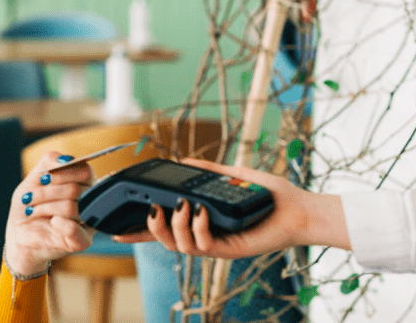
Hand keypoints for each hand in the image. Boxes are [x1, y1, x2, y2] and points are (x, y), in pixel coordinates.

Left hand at [3, 151, 94, 275]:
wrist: (19, 234)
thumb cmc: (29, 205)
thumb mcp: (33, 179)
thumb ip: (49, 162)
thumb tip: (65, 159)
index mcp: (83, 184)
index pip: (85, 171)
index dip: (62, 173)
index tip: (41, 179)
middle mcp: (90, 202)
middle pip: (75, 189)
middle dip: (46, 192)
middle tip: (28, 198)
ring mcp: (87, 222)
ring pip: (70, 208)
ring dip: (44, 208)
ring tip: (31, 211)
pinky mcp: (82, 241)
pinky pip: (74, 229)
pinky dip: (60, 224)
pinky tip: (50, 222)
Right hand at [112, 158, 349, 257]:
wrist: (298, 209)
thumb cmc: (271, 196)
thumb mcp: (233, 176)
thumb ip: (207, 172)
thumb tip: (183, 164)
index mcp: (202, 221)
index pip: (166, 228)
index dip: (140, 231)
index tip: (116, 230)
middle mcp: (205, 235)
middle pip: (165, 241)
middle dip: (150, 228)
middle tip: (152, 209)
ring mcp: (215, 245)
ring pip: (179, 246)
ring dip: (174, 226)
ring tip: (181, 206)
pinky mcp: (228, 250)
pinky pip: (202, 245)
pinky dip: (197, 227)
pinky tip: (201, 211)